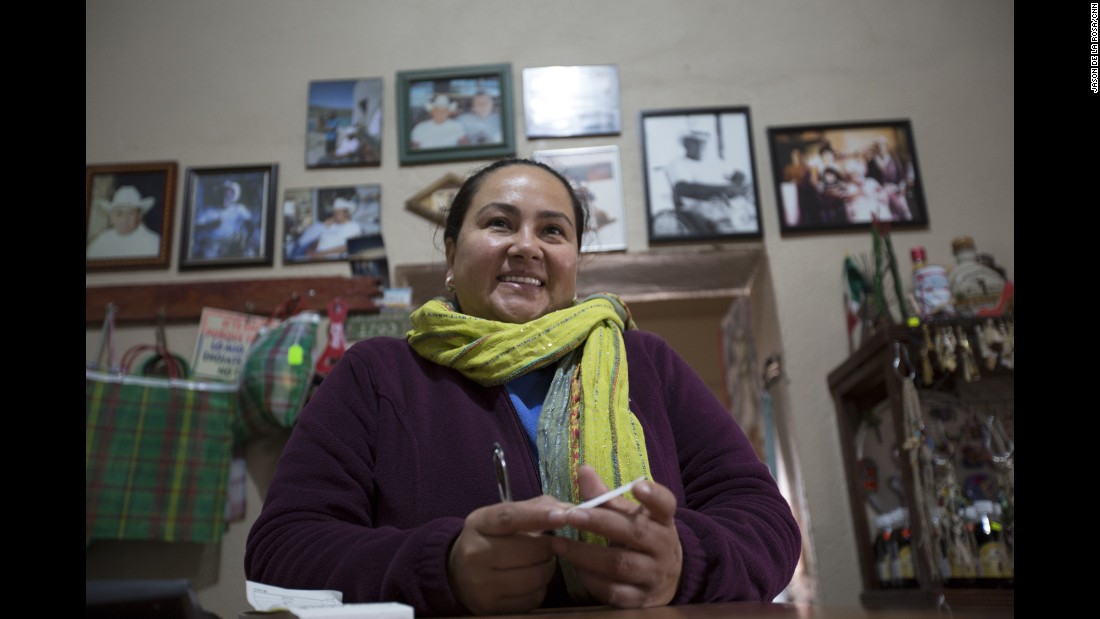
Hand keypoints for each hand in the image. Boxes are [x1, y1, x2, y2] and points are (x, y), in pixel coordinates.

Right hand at [449, 495, 568, 614]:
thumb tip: (570, 510)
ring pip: (535, 576)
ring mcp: (481, 583)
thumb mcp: (502, 516)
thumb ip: (536, 508)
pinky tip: (530, 580)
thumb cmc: (489, 539)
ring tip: (540, 562)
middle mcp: (475, 553)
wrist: (457, 573)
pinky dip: (540, 588)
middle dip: (550, 547)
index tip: (564, 516)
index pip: (510, 517)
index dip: (539, 516)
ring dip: (548, 568)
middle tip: (550, 545)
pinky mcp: (491, 607)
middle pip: (530, 550)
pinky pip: (533, 598)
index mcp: (478, 523)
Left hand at [552, 465, 681, 607]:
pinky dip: (592, 580)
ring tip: (559, 544)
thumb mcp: (630, 515)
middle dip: (600, 523)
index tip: (637, 486)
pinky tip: (575, 569)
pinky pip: (615, 592)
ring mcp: (654, 575)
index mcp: (663, 521)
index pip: (666, 504)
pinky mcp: (642, 600)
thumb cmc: (641, 538)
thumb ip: (606, 496)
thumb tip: (583, 470)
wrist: (666, 578)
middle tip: (571, 514)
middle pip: (634, 533)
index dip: (653, 496)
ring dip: (586, 554)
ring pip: (620, 564)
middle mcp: (664, 547)